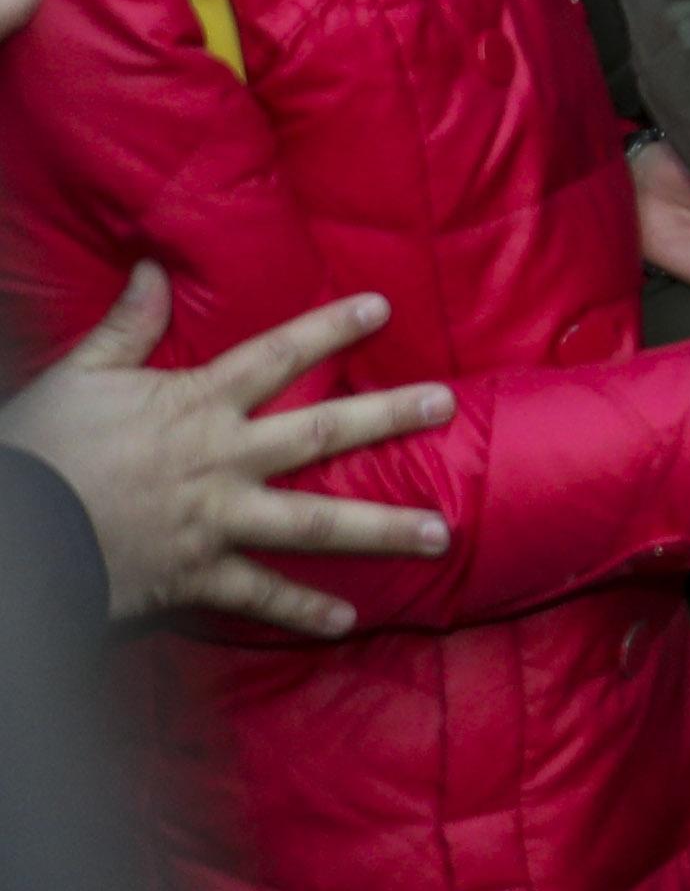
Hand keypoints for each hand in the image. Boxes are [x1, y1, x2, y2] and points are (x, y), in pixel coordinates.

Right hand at [0, 267, 455, 632]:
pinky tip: (347, 623)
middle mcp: (222, 460)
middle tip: (446, 406)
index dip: (330, 328)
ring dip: (381, 530)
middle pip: (321, 432)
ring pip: (315, 522)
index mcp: (197, 405)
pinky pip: (258, 596)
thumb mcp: (78, 376)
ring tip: (440, 535)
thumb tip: (152, 267)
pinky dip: (301, 612)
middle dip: (389, 418)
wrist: (11, 533)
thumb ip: (127, 326)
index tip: (383, 307)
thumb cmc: (38, 451)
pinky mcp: (194, 576)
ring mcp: (215, 521)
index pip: (277, 354)